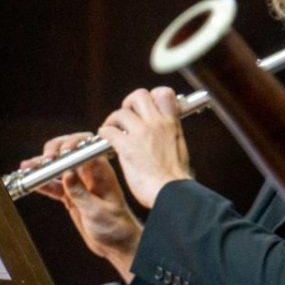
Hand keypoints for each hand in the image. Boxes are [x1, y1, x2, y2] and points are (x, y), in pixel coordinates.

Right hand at [22, 133, 142, 279]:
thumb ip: (81, 193)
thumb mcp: (97, 211)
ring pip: (58, 169)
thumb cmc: (116, 226)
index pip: (86, 147)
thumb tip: (67, 174)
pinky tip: (29, 182)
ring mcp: (79, 185)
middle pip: (69, 153)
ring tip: (27, 167)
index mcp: (102, 172)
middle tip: (43, 161)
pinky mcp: (71, 196)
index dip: (71, 144)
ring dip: (42, 167)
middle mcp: (90, 174)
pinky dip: (41, 184)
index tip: (59, 153)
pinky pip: (53, 186)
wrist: (117, 243)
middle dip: (54, 152)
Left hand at [97, 87, 190, 207]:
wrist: (171, 191)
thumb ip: (170, 134)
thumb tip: (165, 131)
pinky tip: (107, 141)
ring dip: (114, 121)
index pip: (164, 93)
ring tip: (114, 131)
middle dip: (129, 104)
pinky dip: (105, 134)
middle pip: (139, 96)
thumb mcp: (179, 147)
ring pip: (121, 112)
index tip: (146, 108)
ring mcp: (141, 133)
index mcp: (172, 124)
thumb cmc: (176, 177)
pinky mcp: (126, 146)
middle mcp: (157, 124)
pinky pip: (108, 130)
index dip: (152, 97)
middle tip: (126, 118)